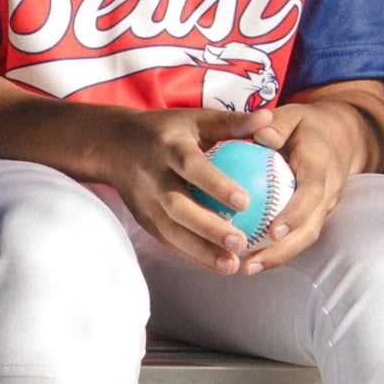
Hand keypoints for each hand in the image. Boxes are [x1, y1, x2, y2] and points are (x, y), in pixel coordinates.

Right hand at [103, 106, 278, 271]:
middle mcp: (153, 176)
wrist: (114, 146)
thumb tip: (269, 117)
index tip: (244, 202)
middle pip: (178, 206)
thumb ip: (232, 122)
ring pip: (171, 231)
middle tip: (240, 243)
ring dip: (200, 251)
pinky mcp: (144, 220)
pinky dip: (192, 256)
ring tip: (232, 265)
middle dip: (208, 227)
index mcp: (168, 147)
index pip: (191, 167)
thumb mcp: (196, 119)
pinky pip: (168, 242)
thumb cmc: (167, 131)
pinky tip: (219, 266)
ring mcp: (145, 202)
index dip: (215, 185)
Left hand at [240, 99, 372, 270]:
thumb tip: (261, 134)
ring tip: (245, 269)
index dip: (295, 214)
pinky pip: (297, 236)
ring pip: (304, 238)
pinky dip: (276, 249)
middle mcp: (327, 193)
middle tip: (250, 264)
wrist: (342, 138)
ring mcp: (323, 208)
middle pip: (309, 229)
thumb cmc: (308, 126)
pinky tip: (246, 258)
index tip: (272, 231)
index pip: (311, 194)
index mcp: (321, 167)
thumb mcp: (294, 115)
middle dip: (282, 251)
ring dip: (277, 257)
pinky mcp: (315, 215)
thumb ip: (278, 124)